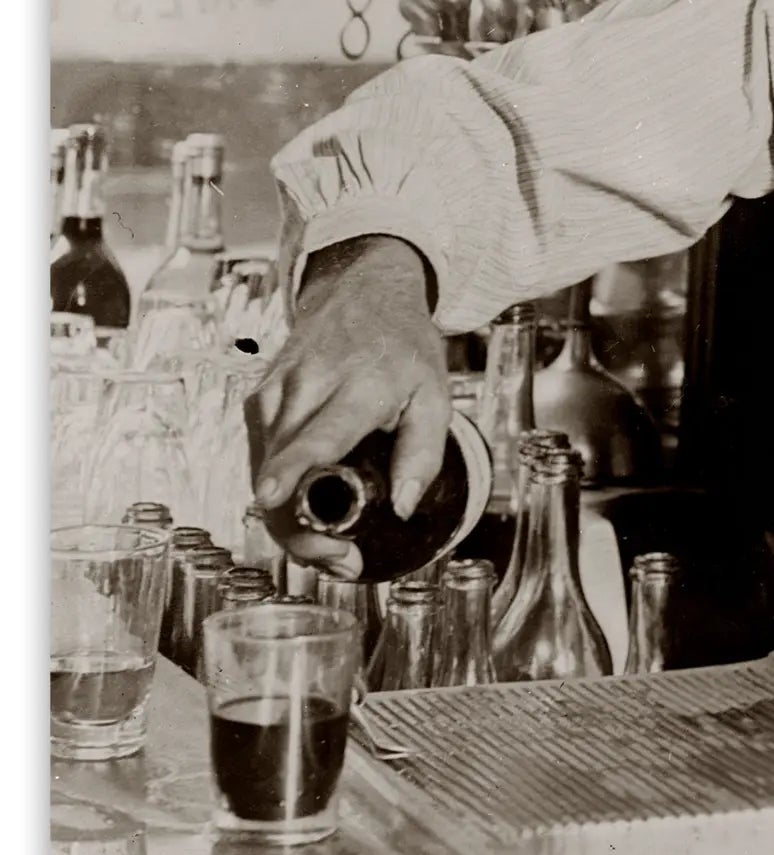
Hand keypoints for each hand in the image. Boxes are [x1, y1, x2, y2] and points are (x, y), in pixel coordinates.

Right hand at [246, 236, 448, 580]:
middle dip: (301, 528)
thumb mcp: (435, 395)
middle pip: (282, 470)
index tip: (272, 496)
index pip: (317, 431)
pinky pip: (259, 460)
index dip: (292, 468)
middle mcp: (306, 386)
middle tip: (341, 560)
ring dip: (289, 520)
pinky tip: (308, 511)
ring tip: (332, 545)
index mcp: (357, 384)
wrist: (363, 294)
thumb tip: (403, 508)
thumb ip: (423, 453)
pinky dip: (279, 494)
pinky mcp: (257, 401)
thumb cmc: (403, 348)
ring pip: (263, 472)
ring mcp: (274, 391)